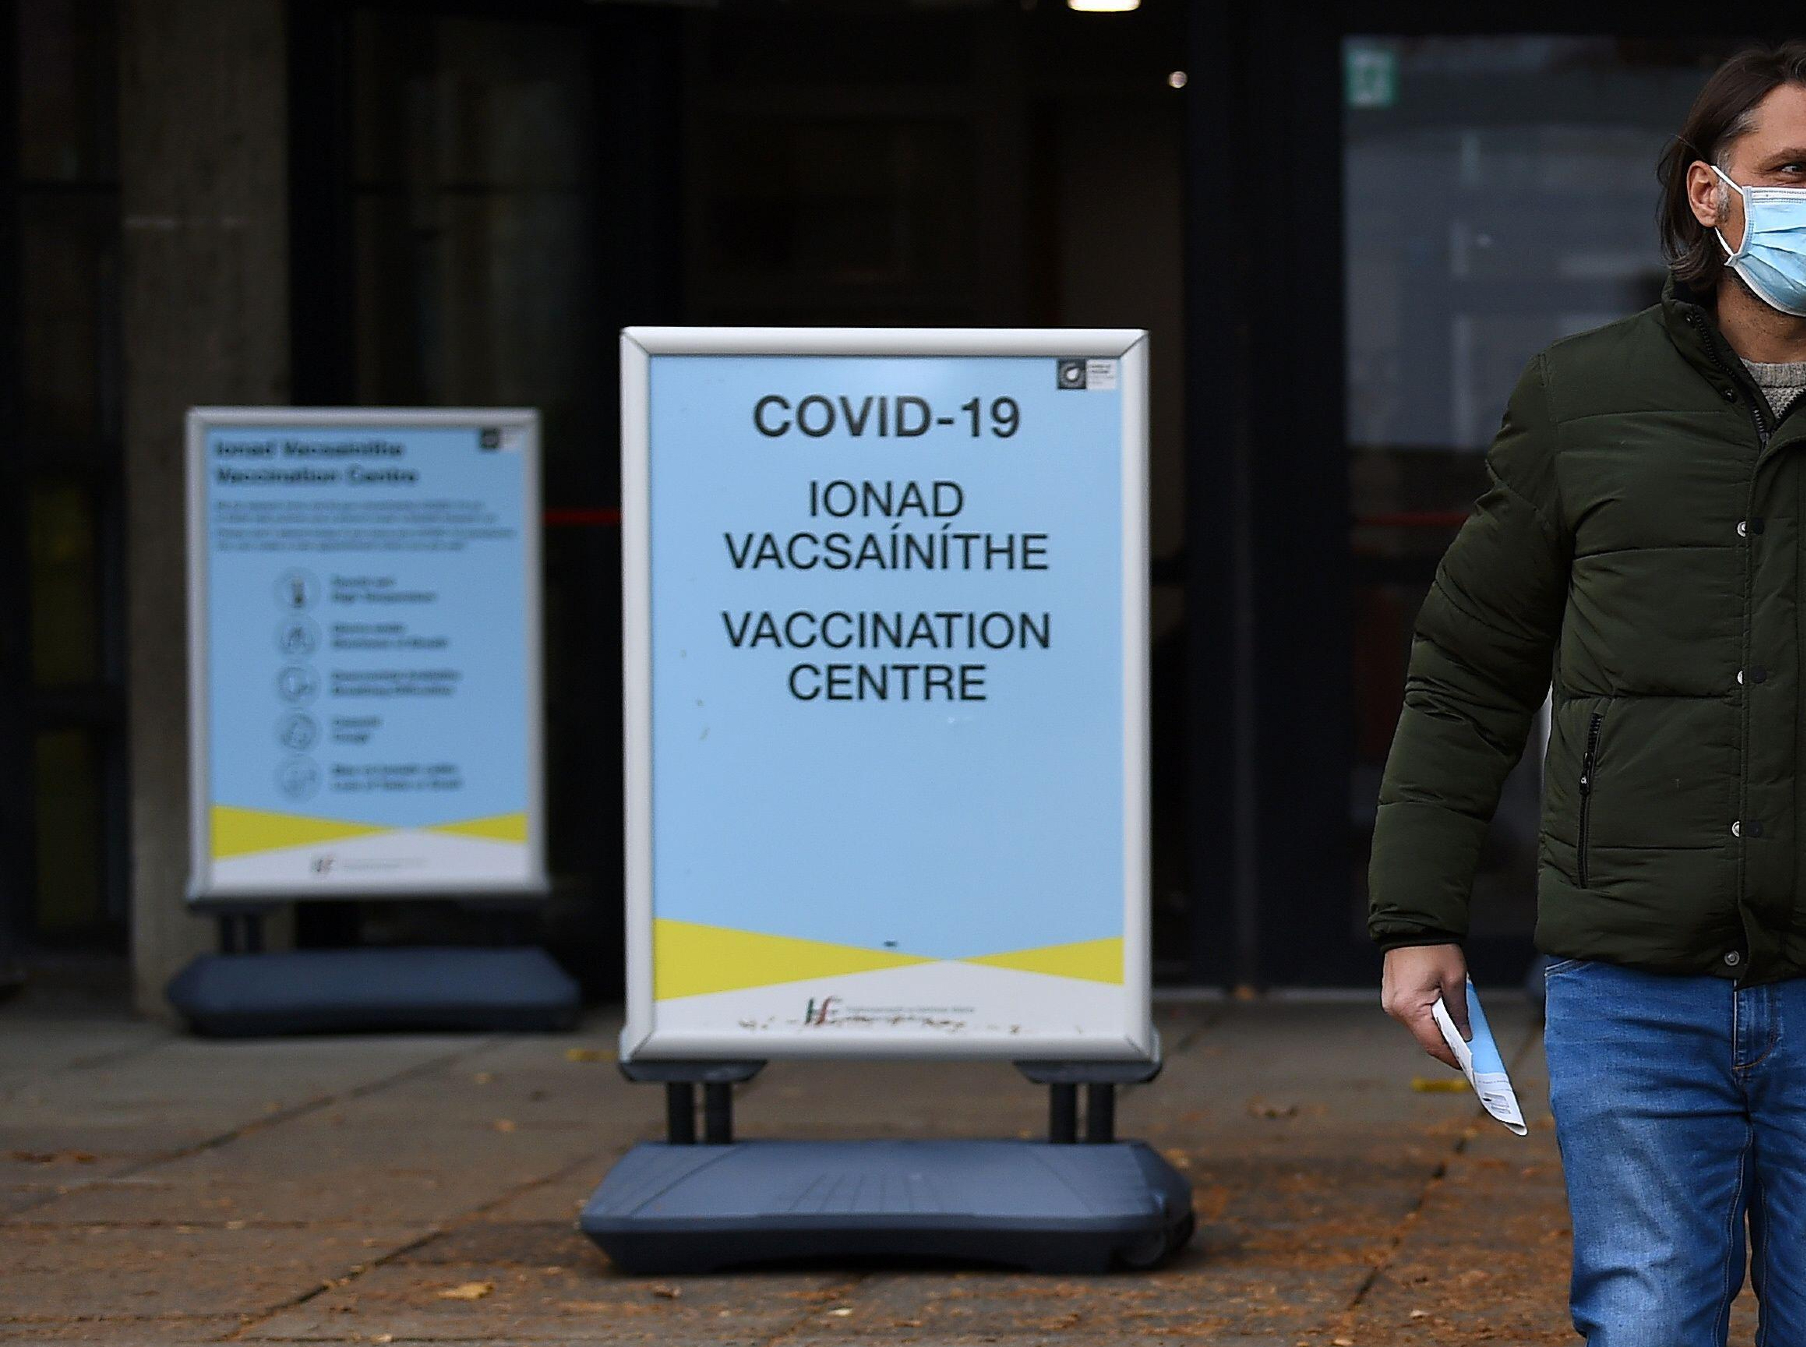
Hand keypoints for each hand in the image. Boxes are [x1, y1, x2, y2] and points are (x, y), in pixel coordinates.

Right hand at [1381, 943, 1469, 1069]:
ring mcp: (1391, 1002)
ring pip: (1419, 1026)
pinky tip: (1442, 1009)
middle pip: (1424, 1037)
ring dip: (1437, 1027)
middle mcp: (1396, 1008)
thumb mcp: (1455, 980)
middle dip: (1447, 1041)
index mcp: (1410, 1006)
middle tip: (1468, 1043)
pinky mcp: (1392, 996)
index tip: (1467, 1064)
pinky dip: (1428, 1016)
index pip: (1432, 1044)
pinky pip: (1412, 1014)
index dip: (1451, 1056)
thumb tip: (1465, 1033)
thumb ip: (1460, 1011)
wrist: (1412, 925)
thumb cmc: (1433, 948)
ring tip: (1457, 1021)